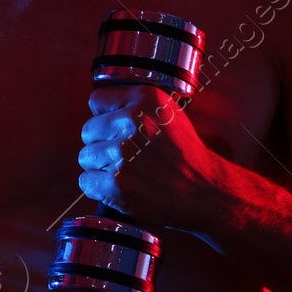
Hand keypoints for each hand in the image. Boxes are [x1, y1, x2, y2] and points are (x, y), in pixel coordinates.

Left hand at [77, 86, 221, 230]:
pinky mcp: (116, 185)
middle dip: (102, 143)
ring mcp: (122, 155)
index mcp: (146, 99)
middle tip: (126, 155)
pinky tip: (122, 187)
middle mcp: (133, 123)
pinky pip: (86, 182)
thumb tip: (96, 107)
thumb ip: (134, 104)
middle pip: (88, 130)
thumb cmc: (185, 155)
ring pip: (85, 157)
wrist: (205, 192)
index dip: (105, 117)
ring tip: (128, 171)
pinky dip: (99, 187)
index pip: (97, 100)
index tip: (117, 129)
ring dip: (100, 167)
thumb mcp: (168, 113)